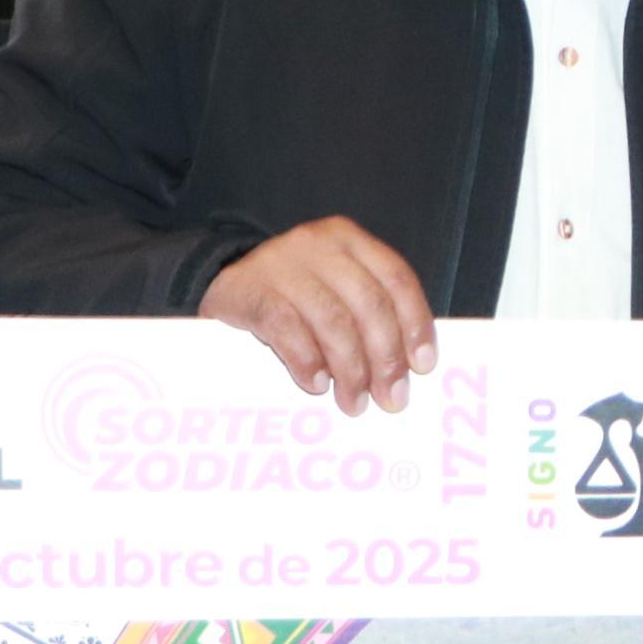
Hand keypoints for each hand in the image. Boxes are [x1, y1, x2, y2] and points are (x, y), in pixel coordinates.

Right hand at [199, 216, 436, 413]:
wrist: (219, 283)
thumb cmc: (293, 297)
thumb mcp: (335, 291)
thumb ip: (369, 314)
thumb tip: (408, 368)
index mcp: (350, 240)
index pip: (397, 279)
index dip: (415, 324)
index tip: (423, 366)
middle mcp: (318, 244)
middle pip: (368, 303)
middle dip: (385, 357)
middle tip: (390, 399)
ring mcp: (280, 262)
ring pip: (331, 318)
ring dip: (349, 369)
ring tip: (353, 402)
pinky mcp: (247, 288)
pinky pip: (285, 326)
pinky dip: (307, 360)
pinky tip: (316, 383)